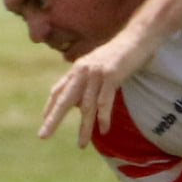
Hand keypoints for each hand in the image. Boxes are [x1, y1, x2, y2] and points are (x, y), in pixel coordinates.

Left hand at [39, 28, 157, 146]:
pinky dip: (104, 117)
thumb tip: (80, 105)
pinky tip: (103, 130)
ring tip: (81, 145)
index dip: (50, 106)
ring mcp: (96, 74)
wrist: (138, 37)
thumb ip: (88, 81)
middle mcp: (82, 71)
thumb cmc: (121, 53)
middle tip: (43, 136)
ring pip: (86, 106)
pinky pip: (105, 101)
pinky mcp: (111, 76)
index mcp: (77, 68)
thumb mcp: (99, 66)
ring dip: (84, 127)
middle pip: (64, 100)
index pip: (58, 90)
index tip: (44, 120)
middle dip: (53, 119)